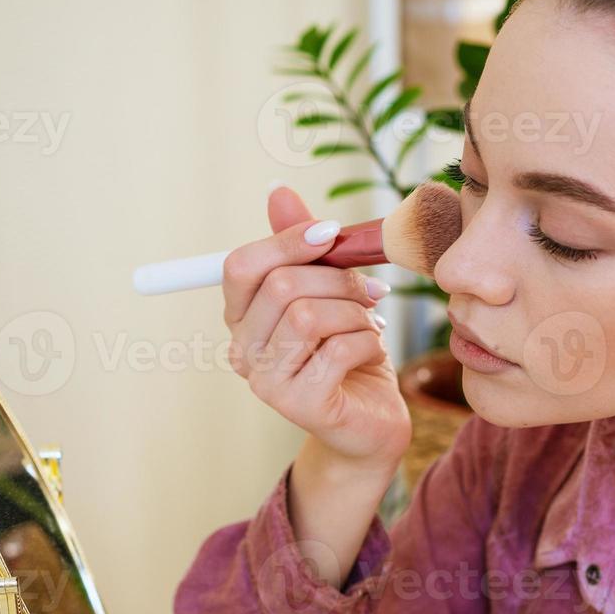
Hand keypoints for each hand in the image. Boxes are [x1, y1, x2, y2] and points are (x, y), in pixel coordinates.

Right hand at [221, 185, 410, 467]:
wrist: (371, 421)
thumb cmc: (348, 353)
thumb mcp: (328, 291)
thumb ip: (303, 247)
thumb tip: (278, 192)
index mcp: (242, 318)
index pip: (242, 265)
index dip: (288, 241)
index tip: (333, 233)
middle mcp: (242, 351)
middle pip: (281, 286)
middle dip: (337, 278)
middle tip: (370, 290)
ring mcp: (266, 382)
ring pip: (309, 315)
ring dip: (354, 312)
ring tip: (369, 325)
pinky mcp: (300, 404)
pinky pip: (338, 348)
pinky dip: (367, 341)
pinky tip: (372, 352)